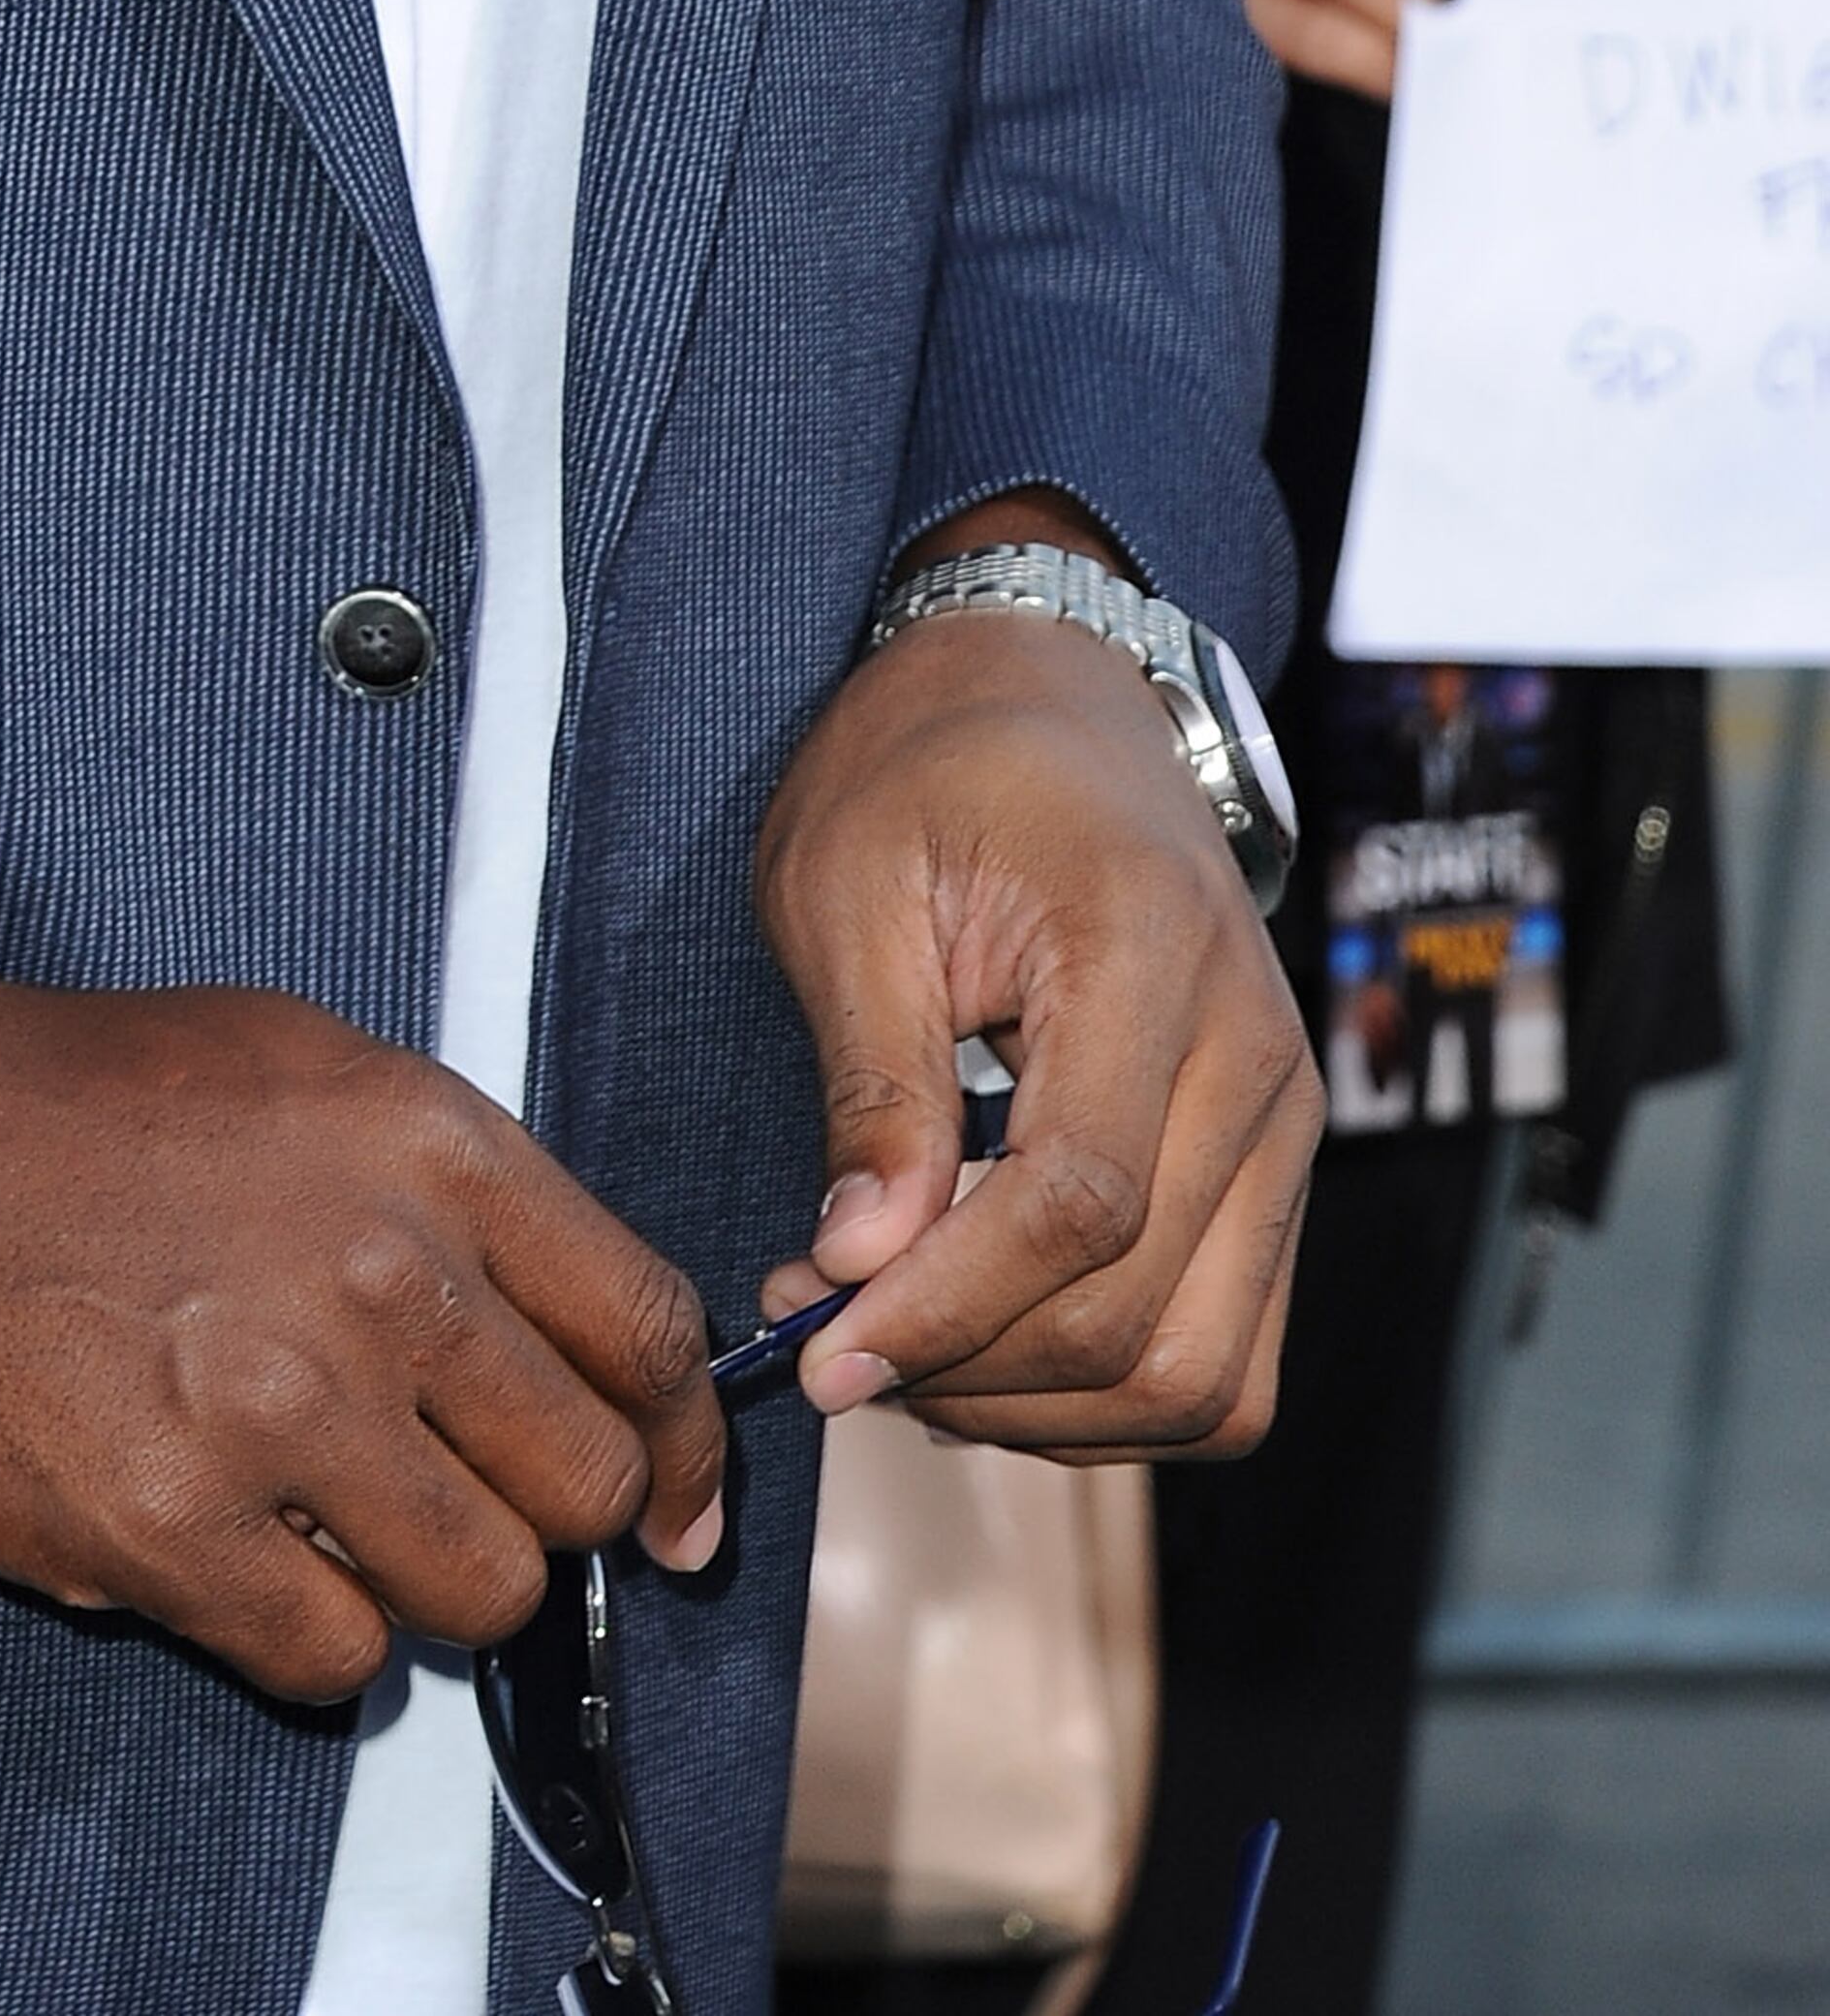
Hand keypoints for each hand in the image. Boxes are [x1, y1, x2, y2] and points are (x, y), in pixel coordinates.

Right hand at [0, 979, 723, 1705]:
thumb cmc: (96, 1100)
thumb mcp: (312, 1067)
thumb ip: (461, 1193)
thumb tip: (587, 1342)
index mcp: (432, 1147)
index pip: (647, 1329)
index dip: (683, 1435)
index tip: (673, 1493)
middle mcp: (384, 1278)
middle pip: (587, 1481)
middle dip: (544, 1505)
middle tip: (457, 1487)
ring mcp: (281, 1411)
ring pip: (486, 1590)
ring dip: (430, 1578)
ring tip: (340, 1517)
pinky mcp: (178, 1530)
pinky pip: (339, 1662)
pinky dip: (311, 1632)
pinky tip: (245, 1550)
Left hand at [753, 605, 1318, 1457]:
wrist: (1056, 694)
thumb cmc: (936, 765)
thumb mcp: (850, 881)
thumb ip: (870, 1077)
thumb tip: (857, 1264)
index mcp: (1150, 953)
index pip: (1080, 1202)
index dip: (947, 1306)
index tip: (820, 1351)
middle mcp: (1256, 1057)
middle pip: (1140, 1317)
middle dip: (967, 1369)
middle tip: (822, 1343)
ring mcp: (1284, 1127)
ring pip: (1198, 1376)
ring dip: (1036, 1409)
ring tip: (895, 1348)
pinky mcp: (1271, 1176)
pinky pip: (1224, 1358)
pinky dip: (1106, 1396)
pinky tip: (983, 1346)